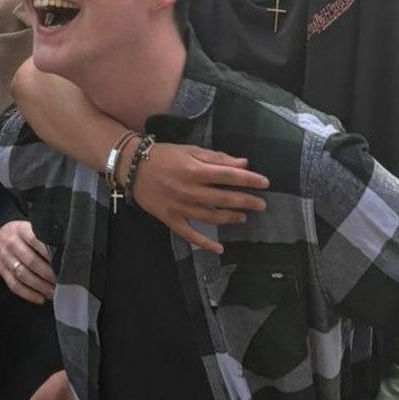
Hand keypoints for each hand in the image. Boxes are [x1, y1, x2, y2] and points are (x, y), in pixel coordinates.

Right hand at [0, 220, 55, 304]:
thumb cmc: (20, 233)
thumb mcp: (29, 227)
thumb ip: (43, 235)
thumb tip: (64, 247)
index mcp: (21, 230)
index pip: (37, 241)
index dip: (50, 252)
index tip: (63, 261)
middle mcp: (12, 244)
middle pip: (31, 261)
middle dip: (48, 273)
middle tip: (62, 281)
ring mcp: (6, 259)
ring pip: (23, 275)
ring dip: (40, 286)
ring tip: (53, 292)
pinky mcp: (2, 272)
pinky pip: (14, 285)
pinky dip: (28, 294)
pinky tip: (40, 298)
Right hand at [133, 145, 269, 254]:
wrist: (133, 167)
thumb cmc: (165, 155)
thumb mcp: (190, 150)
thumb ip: (216, 158)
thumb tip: (243, 163)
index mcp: (196, 170)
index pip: (229, 176)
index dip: (249, 180)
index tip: (265, 183)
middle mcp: (191, 190)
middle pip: (224, 198)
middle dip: (246, 201)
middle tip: (261, 204)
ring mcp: (181, 207)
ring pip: (212, 217)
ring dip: (230, 218)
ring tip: (243, 217)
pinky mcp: (171, 219)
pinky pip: (190, 234)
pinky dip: (205, 243)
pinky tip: (219, 248)